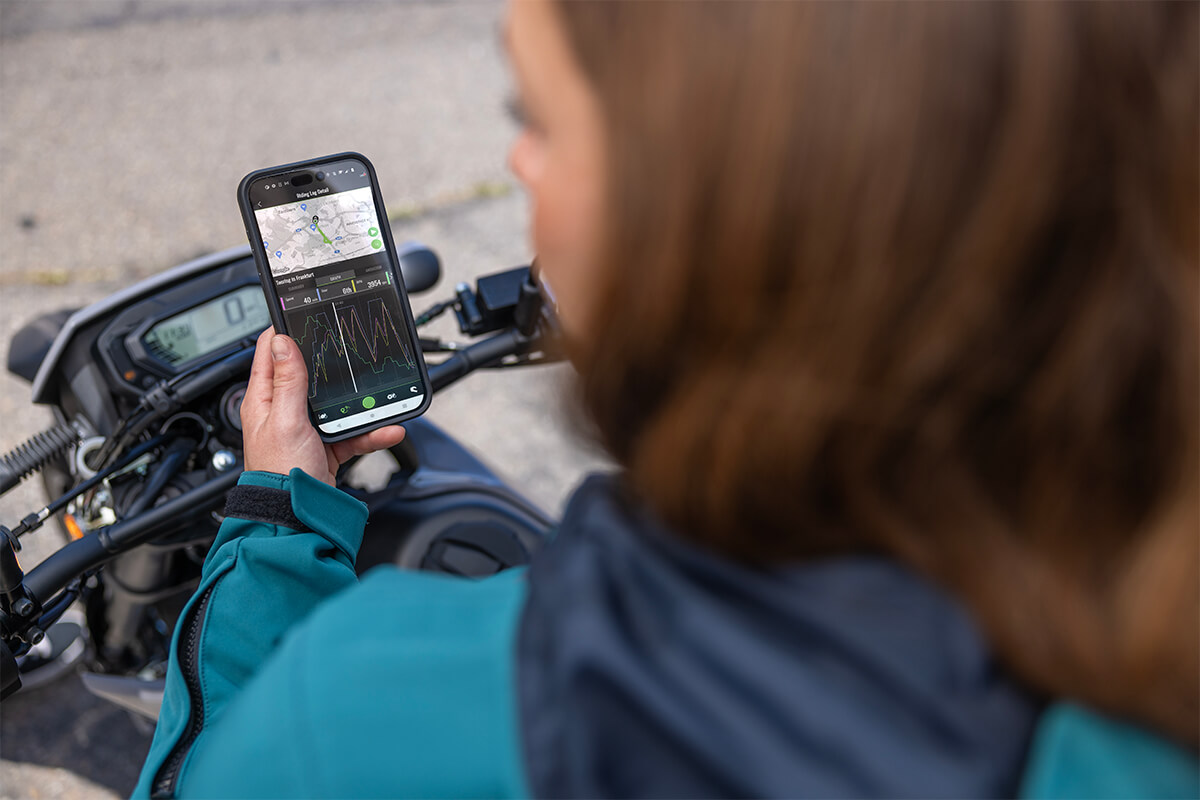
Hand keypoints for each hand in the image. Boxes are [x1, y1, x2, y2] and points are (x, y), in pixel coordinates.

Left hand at [240, 329, 405, 485]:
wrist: (296, 517)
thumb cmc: (280, 472)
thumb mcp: (286, 419)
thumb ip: (288, 380)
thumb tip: (281, 341)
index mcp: (264, 399)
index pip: (269, 353)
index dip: (284, 332)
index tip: (303, 316)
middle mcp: (282, 412)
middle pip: (309, 376)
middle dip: (332, 365)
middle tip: (350, 350)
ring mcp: (305, 429)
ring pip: (336, 405)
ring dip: (360, 402)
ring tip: (380, 397)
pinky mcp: (325, 448)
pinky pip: (352, 433)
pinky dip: (371, 431)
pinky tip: (387, 429)